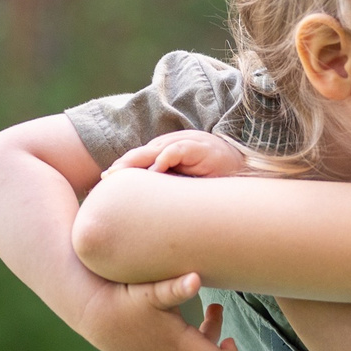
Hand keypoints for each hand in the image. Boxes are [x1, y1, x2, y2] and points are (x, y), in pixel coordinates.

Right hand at [82, 271, 240, 350]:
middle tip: (214, 306)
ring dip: (195, 337)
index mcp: (181, 347)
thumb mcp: (152, 293)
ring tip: (192, 316)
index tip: (232, 339)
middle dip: (211, 330)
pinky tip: (171, 327)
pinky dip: (177, 345)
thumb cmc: (127, 299)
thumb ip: (176, 288)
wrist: (95, 316)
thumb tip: (196, 279)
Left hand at [111, 129, 250, 177]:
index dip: (124, 168)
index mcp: (169, 153)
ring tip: (120, 173)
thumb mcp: (186, 185)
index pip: (141, 159)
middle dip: (123, 165)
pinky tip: (153, 170)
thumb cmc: (216, 181)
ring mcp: (186, 143)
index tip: (105, 182)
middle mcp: (174, 145)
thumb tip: (146, 207)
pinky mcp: (199, 147)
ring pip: (154, 149)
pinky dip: (164, 158)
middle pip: (142, 152)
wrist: (245, 170)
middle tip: (107, 178)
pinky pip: (177, 150)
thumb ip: (168, 187)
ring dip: (136, 161)